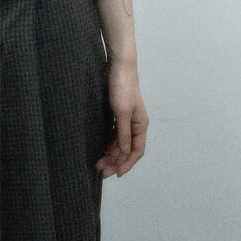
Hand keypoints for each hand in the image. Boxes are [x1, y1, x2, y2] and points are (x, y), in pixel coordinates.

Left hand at [96, 60, 147, 177]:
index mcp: (140, 125)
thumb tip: (126, 152)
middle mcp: (136, 125)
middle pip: (127, 149)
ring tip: (99, 164)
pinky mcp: (118, 114)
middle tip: (102, 171)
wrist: (119, 67)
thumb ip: (124, 133)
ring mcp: (127, 120)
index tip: (116, 173)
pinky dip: (109, 144)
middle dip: (116, 161)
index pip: (136, 150)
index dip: (127, 163)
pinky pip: (115, 135)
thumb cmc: (122, 87)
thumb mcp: (122, 112)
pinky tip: (102, 150)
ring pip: (120, 143)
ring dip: (111, 154)